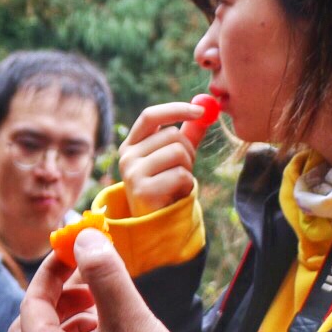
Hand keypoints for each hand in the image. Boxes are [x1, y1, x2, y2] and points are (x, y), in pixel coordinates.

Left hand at [8, 227, 206, 331]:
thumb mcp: (130, 319)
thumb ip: (105, 274)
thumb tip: (84, 238)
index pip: (32, 305)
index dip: (51, 272)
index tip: (74, 251)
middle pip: (30, 331)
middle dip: (55, 300)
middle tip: (88, 286)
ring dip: (71, 323)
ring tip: (109, 312)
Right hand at [117, 102, 206, 216]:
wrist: (156, 221)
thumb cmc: (165, 186)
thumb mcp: (175, 157)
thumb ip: (187, 134)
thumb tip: (204, 112)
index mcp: (131, 144)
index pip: (151, 116)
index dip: (177, 109)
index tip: (202, 110)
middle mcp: (126, 156)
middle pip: (171, 135)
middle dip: (189, 149)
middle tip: (186, 167)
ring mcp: (132, 173)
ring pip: (177, 153)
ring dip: (188, 168)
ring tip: (178, 182)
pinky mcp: (143, 190)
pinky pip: (180, 174)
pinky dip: (186, 184)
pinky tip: (176, 194)